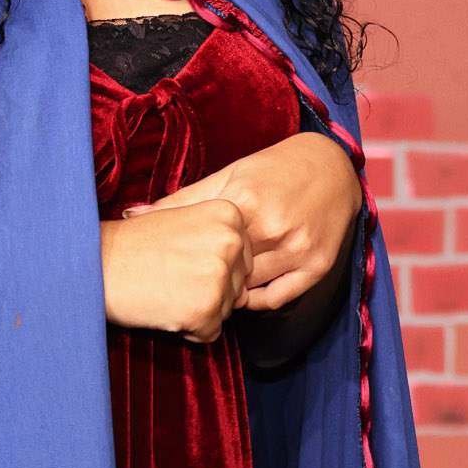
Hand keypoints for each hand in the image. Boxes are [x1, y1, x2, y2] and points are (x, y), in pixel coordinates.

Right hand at [101, 199, 253, 342]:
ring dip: (198, 309)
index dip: (210, 266)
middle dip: (208, 290)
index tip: (179, 259)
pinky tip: (163, 309)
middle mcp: (231, 242)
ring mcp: (220, 276)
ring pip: (227, 310)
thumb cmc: (132, 246)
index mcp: (230, 215)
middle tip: (170, 276)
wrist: (92, 265)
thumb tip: (245, 265)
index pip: (243, 258)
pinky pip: (210, 333)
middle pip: (238, 285)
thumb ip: (219, 237)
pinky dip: (188, 330)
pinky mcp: (205, 309)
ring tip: (165, 290)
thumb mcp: (182, 219)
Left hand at [139, 131, 366, 310]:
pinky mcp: (318, 265)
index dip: (182, 263)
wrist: (334, 166)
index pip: (201, 246)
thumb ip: (184, 200)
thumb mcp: (229, 176)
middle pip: (224, 273)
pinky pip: (278, 298)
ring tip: (215, 288)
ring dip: (228, 293)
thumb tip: (132, 215)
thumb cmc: (274, 169)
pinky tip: (244, 293)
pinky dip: (256, 301)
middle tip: (189, 285)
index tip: (169, 269)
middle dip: (204, 281)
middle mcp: (274, 227)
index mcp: (246, 202)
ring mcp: (299, 249)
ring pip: (249, 289)